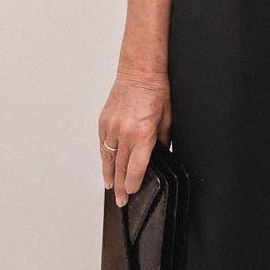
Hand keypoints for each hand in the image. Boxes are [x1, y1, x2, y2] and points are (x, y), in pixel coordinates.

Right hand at [97, 69, 170, 206]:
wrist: (139, 69)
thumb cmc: (156, 89)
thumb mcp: (167, 117)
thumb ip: (162, 139)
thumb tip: (160, 152)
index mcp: (142, 135)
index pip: (136, 169)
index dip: (134, 185)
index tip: (133, 192)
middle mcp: (124, 133)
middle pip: (120, 169)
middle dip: (121, 187)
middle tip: (121, 200)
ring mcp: (111, 127)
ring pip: (108, 159)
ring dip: (109, 175)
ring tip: (111, 188)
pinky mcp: (104, 121)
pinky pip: (102, 145)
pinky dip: (104, 157)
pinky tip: (106, 165)